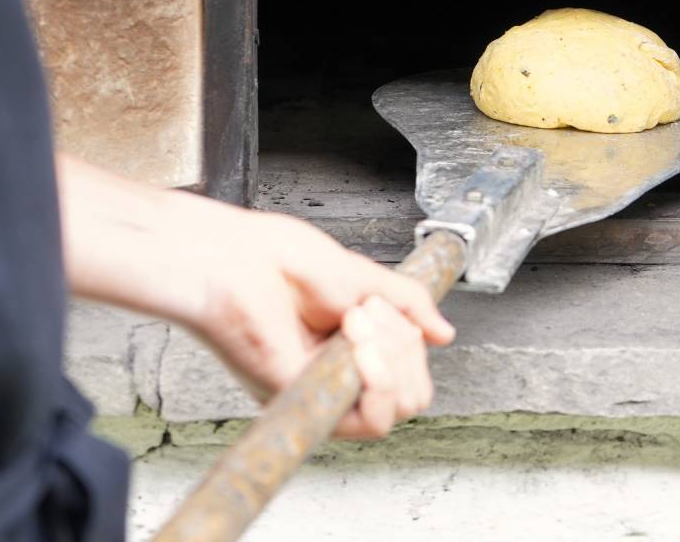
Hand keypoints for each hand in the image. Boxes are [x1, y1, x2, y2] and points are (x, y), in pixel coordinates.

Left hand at [56, 155, 454, 437]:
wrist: (237, 259)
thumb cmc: (278, 259)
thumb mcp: (364, 277)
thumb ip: (408, 306)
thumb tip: (442, 333)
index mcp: (350, 347)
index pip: (410, 373)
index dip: (414, 346)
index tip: (389, 310)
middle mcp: (337, 373)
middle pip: (412, 395)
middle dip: (407, 348)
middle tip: (370, 314)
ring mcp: (322, 388)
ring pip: (396, 409)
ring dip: (393, 359)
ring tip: (356, 322)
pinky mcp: (305, 399)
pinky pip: (369, 420)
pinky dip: (377, 378)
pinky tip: (358, 344)